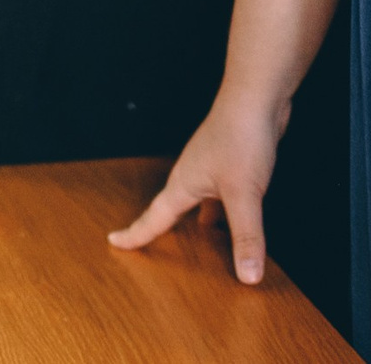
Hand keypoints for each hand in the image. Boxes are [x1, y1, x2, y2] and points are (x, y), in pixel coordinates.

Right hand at [107, 93, 289, 284]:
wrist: (256, 95)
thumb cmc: (240, 136)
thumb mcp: (244, 194)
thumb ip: (246, 235)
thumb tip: (248, 276)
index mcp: (183, 185)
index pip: (153, 218)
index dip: (134, 234)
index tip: (114, 242)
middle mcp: (192, 175)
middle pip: (172, 210)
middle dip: (163, 230)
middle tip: (152, 249)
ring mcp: (211, 166)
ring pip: (199, 202)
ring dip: (197, 223)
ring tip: (200, 244)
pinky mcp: (230, 160)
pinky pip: (220, 193)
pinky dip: (223, 210)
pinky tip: (236, 217)